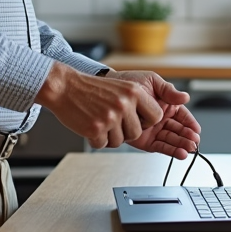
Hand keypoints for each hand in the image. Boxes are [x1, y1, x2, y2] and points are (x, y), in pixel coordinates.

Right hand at [36, 62, 162, 148]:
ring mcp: (110, 117)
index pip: (155, 117)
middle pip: (136, 133)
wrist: (65, 87)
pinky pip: (103, 144)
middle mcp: (124, 103)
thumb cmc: (92, 89)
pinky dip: (96, 139)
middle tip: (112, 121)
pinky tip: (90, 125)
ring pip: (120, 141)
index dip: (146, 122)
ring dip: (109, 136)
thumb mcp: (123, 87)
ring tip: (99, 120)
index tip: (136, 119)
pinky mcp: (96, 128)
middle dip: (125, 132)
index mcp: (134, 92)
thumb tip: (165, 112)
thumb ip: (141, 100)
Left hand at [109, 70, 201, 159]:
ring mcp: (154, 130)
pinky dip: (170, 151)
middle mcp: (162, 119)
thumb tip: (185, 96)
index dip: (190, 123)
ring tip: (189, 149)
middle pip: (179, 130)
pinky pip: (160, 147)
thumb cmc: (130, 83)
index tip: (196, 130)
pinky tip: (179, 153)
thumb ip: (169, 91)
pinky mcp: (145, 141)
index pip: (183, 116)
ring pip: (171, 140)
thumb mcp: (152, 81)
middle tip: (194, 142)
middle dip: (188, 136)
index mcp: (166, 105)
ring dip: (181, 145)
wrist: (110, 92)